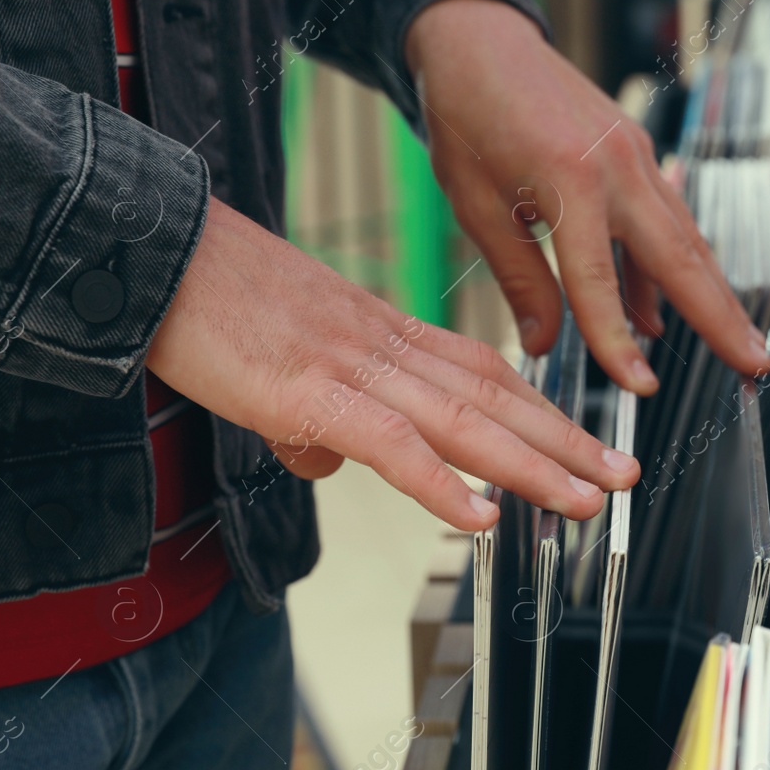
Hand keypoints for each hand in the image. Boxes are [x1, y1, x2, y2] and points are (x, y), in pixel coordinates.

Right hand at [146, 198, 638, 528]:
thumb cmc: (209, 300)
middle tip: (621, 477)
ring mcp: (350, 367)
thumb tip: (330, 464)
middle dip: (565, 443)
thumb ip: (317, 416)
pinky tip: (481, 518)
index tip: (586, 443)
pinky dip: (439, 482)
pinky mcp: (307, 392)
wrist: (149, 251)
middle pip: (494, 398)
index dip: (542, 411)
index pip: (484, 374)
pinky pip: (390, 443)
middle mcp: (383, 345)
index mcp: (383, 332)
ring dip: (532, 467)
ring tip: (584, 501)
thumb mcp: (281, 361)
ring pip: (464, 422)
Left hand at [404, 0, 769, 393]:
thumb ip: (519, 277)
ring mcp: (635, 154)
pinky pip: (665, 218)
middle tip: (757, 365)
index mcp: (569, 179)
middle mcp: (616, 165)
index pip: (598, 281)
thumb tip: (545, 344)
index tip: (639, 387)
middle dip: (722, 316)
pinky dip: (672, 265)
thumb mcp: (475, 205)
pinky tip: (662, 311)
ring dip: (714, 295)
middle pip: (681, 257)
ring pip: (685, 238)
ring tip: (741, 344)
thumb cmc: (466, 116)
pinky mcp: (636, 152)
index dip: (618, 341)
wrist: (478, 38)